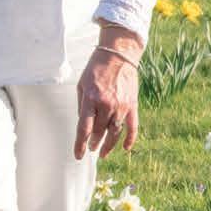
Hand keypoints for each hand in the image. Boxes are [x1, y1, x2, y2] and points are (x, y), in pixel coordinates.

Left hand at [77, 28, 142, 157]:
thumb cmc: (96, 68)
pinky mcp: (132, 105)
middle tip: (92, 149)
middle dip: (94, 143)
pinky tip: (126, 148)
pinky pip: (132, 126)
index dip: (80, 145)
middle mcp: (106, 105)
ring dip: (109, 144)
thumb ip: (82, 106)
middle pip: (99, 132)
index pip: (84, 129)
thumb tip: (84, 125)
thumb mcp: (82, 85)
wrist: (119, 54)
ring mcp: (121, 106)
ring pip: (115, 132)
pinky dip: (130, 139)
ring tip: (104, 153)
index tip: (78, 155)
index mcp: (90, 99)